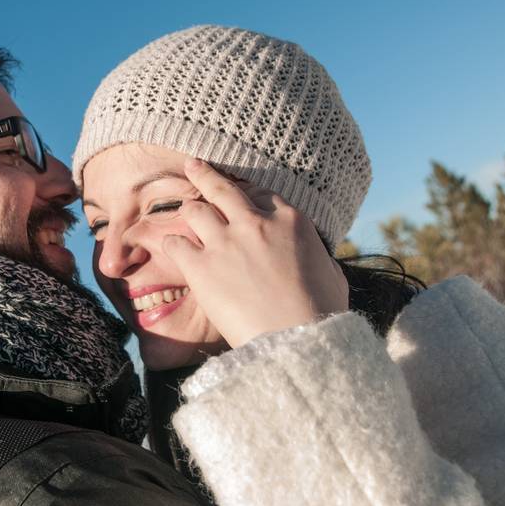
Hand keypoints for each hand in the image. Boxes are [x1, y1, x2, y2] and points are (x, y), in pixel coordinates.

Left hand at [162, 158, 348, 347]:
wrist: (298, 341)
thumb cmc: (322, 315)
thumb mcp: (332, 274)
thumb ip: (317, 256)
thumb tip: (316, 256)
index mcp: (290, 221)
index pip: (261, 195)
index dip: (247, 194)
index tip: (240, 196)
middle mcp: (254, 224)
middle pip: (222, 189)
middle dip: (205, 174)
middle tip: (193, 164)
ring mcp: (225, 243)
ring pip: (196, 210)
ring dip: (189, 210)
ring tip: (183, 210)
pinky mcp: (201, 267)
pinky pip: (177, 244)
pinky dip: (173, 243)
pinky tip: (172, 246)